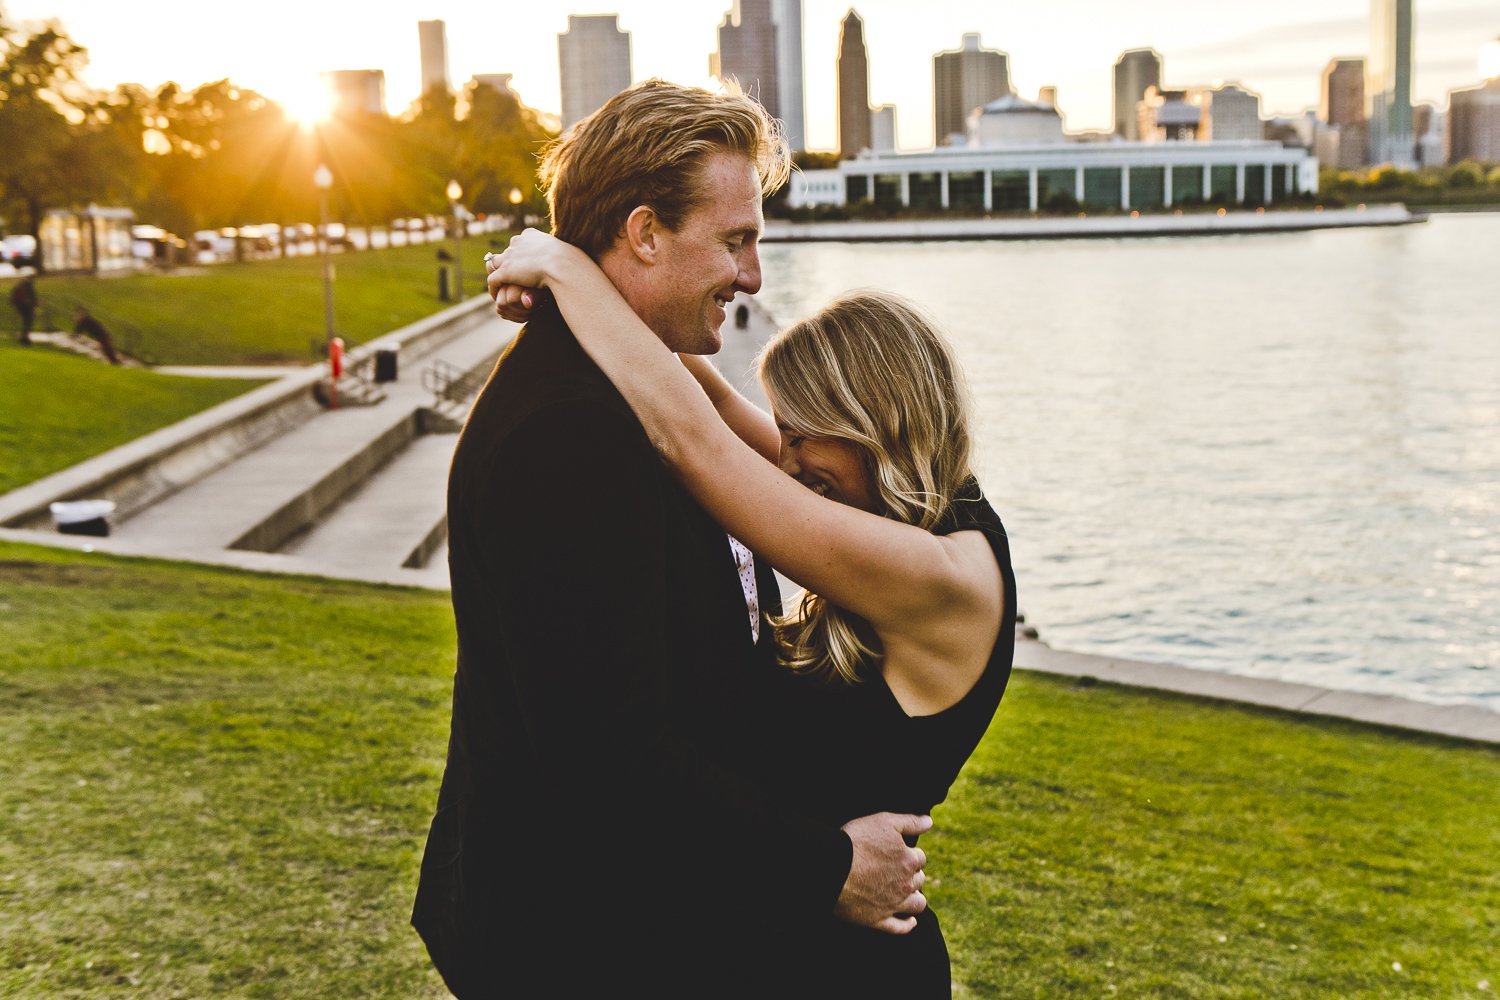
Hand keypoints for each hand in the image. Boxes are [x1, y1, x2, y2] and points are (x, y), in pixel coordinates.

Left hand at [486, 227, 588, 323]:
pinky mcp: (505, 271)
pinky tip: (498, 298)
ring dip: (498, 276)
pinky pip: (493, 281)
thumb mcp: (565, 253)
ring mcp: (510, 256)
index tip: (525, 267)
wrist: (563, 266)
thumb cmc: (571, 262)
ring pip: (495, 265)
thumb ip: (559, 255)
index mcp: (530, 235)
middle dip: (508, 265)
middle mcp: (518, 241)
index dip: (520, 255)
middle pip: (506, 253)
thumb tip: (570, 260)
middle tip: (512, 279)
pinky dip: (494, 289)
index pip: (519, 243)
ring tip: (502, 288)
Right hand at [834, 812, 931, 934]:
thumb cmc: (855, 841)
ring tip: (909, 894)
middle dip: (913, 874)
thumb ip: (910, 822)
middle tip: (900, 871)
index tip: (900, 852)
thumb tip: (929, 821)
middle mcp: (906, 885)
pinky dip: (908, 925)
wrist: (830, 868)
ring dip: (916, 898)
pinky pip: (900, 928)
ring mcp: (893, 904)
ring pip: (917, 904)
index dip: (910, 853)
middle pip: (919, 880)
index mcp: (909, 860)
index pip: (920, 857)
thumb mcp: (884, 821)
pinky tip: (911, 921)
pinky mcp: (878, 920)